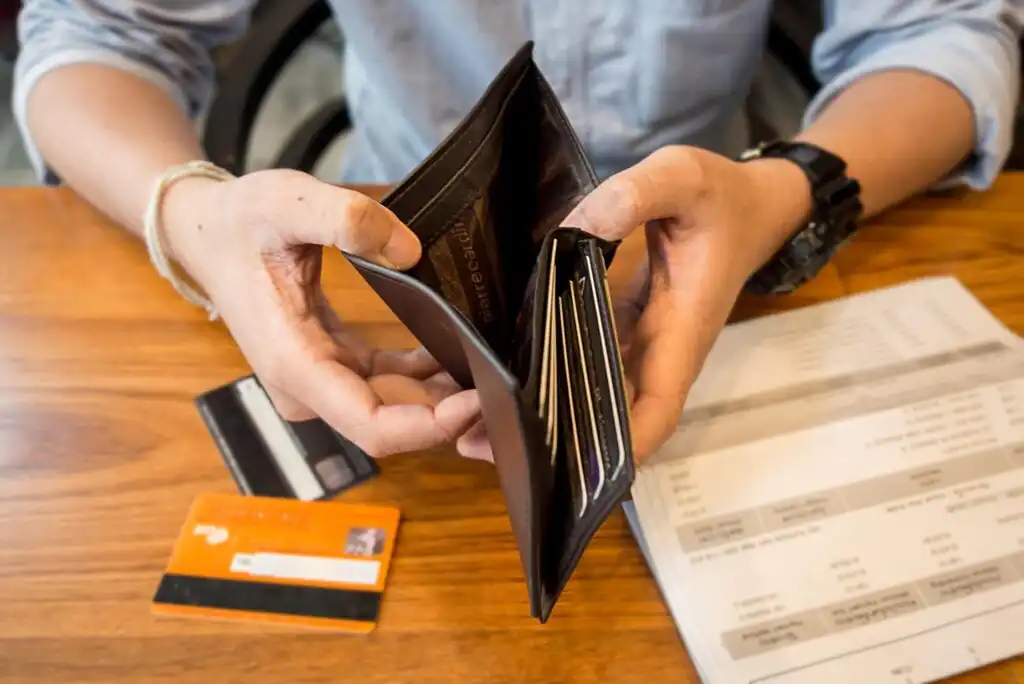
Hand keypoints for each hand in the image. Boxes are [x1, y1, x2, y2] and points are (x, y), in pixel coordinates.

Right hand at [161, 169, 480, 456]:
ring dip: (443, 400)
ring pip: (394, 412)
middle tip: (508, 385)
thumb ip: (344, 218)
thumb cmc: (238, 220)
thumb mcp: (286, 201)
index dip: (429, 425)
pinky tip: (461, 355)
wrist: (204, 232)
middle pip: (392, 426)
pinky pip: (388, 387)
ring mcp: (320, 382)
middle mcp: (308, 387)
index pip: (371, 425)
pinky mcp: (333, 367)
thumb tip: (410, 251)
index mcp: (294, 363)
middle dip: (450, 416)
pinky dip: (425, 380)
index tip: (478, 399)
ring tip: (495, 370)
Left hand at [454, 146, 810, 462]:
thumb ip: (637, 193)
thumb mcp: (684, 176)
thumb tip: (581, 224)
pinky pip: (586, 364)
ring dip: (547, 415)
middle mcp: (660, 348)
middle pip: (615, 417)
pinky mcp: (623, 329)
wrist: (748, 207)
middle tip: (486, 445)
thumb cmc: (721, 197)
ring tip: (477, 425)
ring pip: (595, 395)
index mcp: (680, 326)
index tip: (577, 471)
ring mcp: (640, 343)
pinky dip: (550, 377)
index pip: (658, 404)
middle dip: (560, 442)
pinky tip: (502, 378)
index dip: (625, 443)